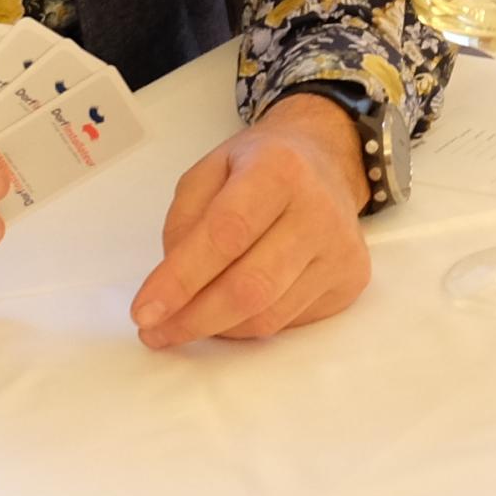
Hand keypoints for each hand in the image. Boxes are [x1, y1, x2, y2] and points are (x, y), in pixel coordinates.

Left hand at [127, 93, 373, 349]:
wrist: (327, 161)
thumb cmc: (259, 167)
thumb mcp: (208, 171)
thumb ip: (184, 224)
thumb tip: (173, 291)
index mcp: (279, 169)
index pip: (226, 234)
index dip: (181, 279)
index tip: (144, 311)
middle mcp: (319, 210)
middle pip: (250, 286)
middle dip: (193, 319)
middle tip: (156, 333)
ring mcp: (341, 250)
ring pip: (268, 316)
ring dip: (217, 328)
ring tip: (187, 320)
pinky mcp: (351, 280)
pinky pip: (288, 322)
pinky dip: (248, 323)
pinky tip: (234, 306)